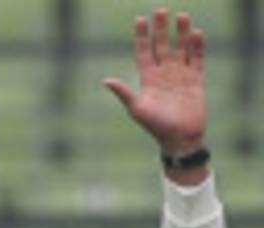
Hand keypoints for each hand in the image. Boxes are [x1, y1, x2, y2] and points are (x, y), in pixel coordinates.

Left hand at [104, 8, 206, 154]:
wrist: (179, 139)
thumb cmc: (156, 127)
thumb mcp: (137, 109)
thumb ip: (124, 93)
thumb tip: (106, 80)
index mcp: (148, 80)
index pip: (144, 52)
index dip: (142, 36)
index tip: (140, 19)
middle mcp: (164, 74)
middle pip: (162, 45)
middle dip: (161, 29)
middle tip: (160, 10)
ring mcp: (180, 75)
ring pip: (181, 48)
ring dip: (181, 32)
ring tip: (181, 16)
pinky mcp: (196, 79)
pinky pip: (197, 58)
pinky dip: (197, 46)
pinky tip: (196, 33)